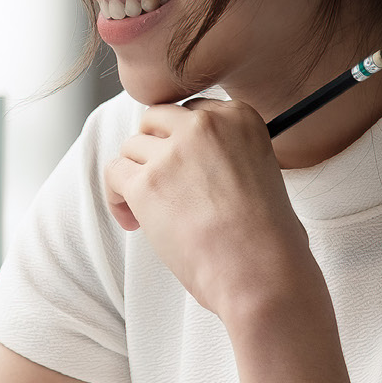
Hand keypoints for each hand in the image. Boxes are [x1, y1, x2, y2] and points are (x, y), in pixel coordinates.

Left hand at [103, 98, 320, 324]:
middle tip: (159, 183)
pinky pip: (114, 174)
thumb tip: (197, 165)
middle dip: (151, 149)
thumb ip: (228, 154)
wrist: (258, 270)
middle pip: (155, 119)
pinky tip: (134, 220)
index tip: (181, 165)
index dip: (179, 140)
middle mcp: (205, 125)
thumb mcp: (262, 172)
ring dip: (134, 176)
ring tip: (148, 211)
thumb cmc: (268, 238)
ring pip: (130, 148)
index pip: (191, 111)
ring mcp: (172, 152)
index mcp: (240, 118)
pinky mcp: (145, 182)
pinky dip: (117, 198)